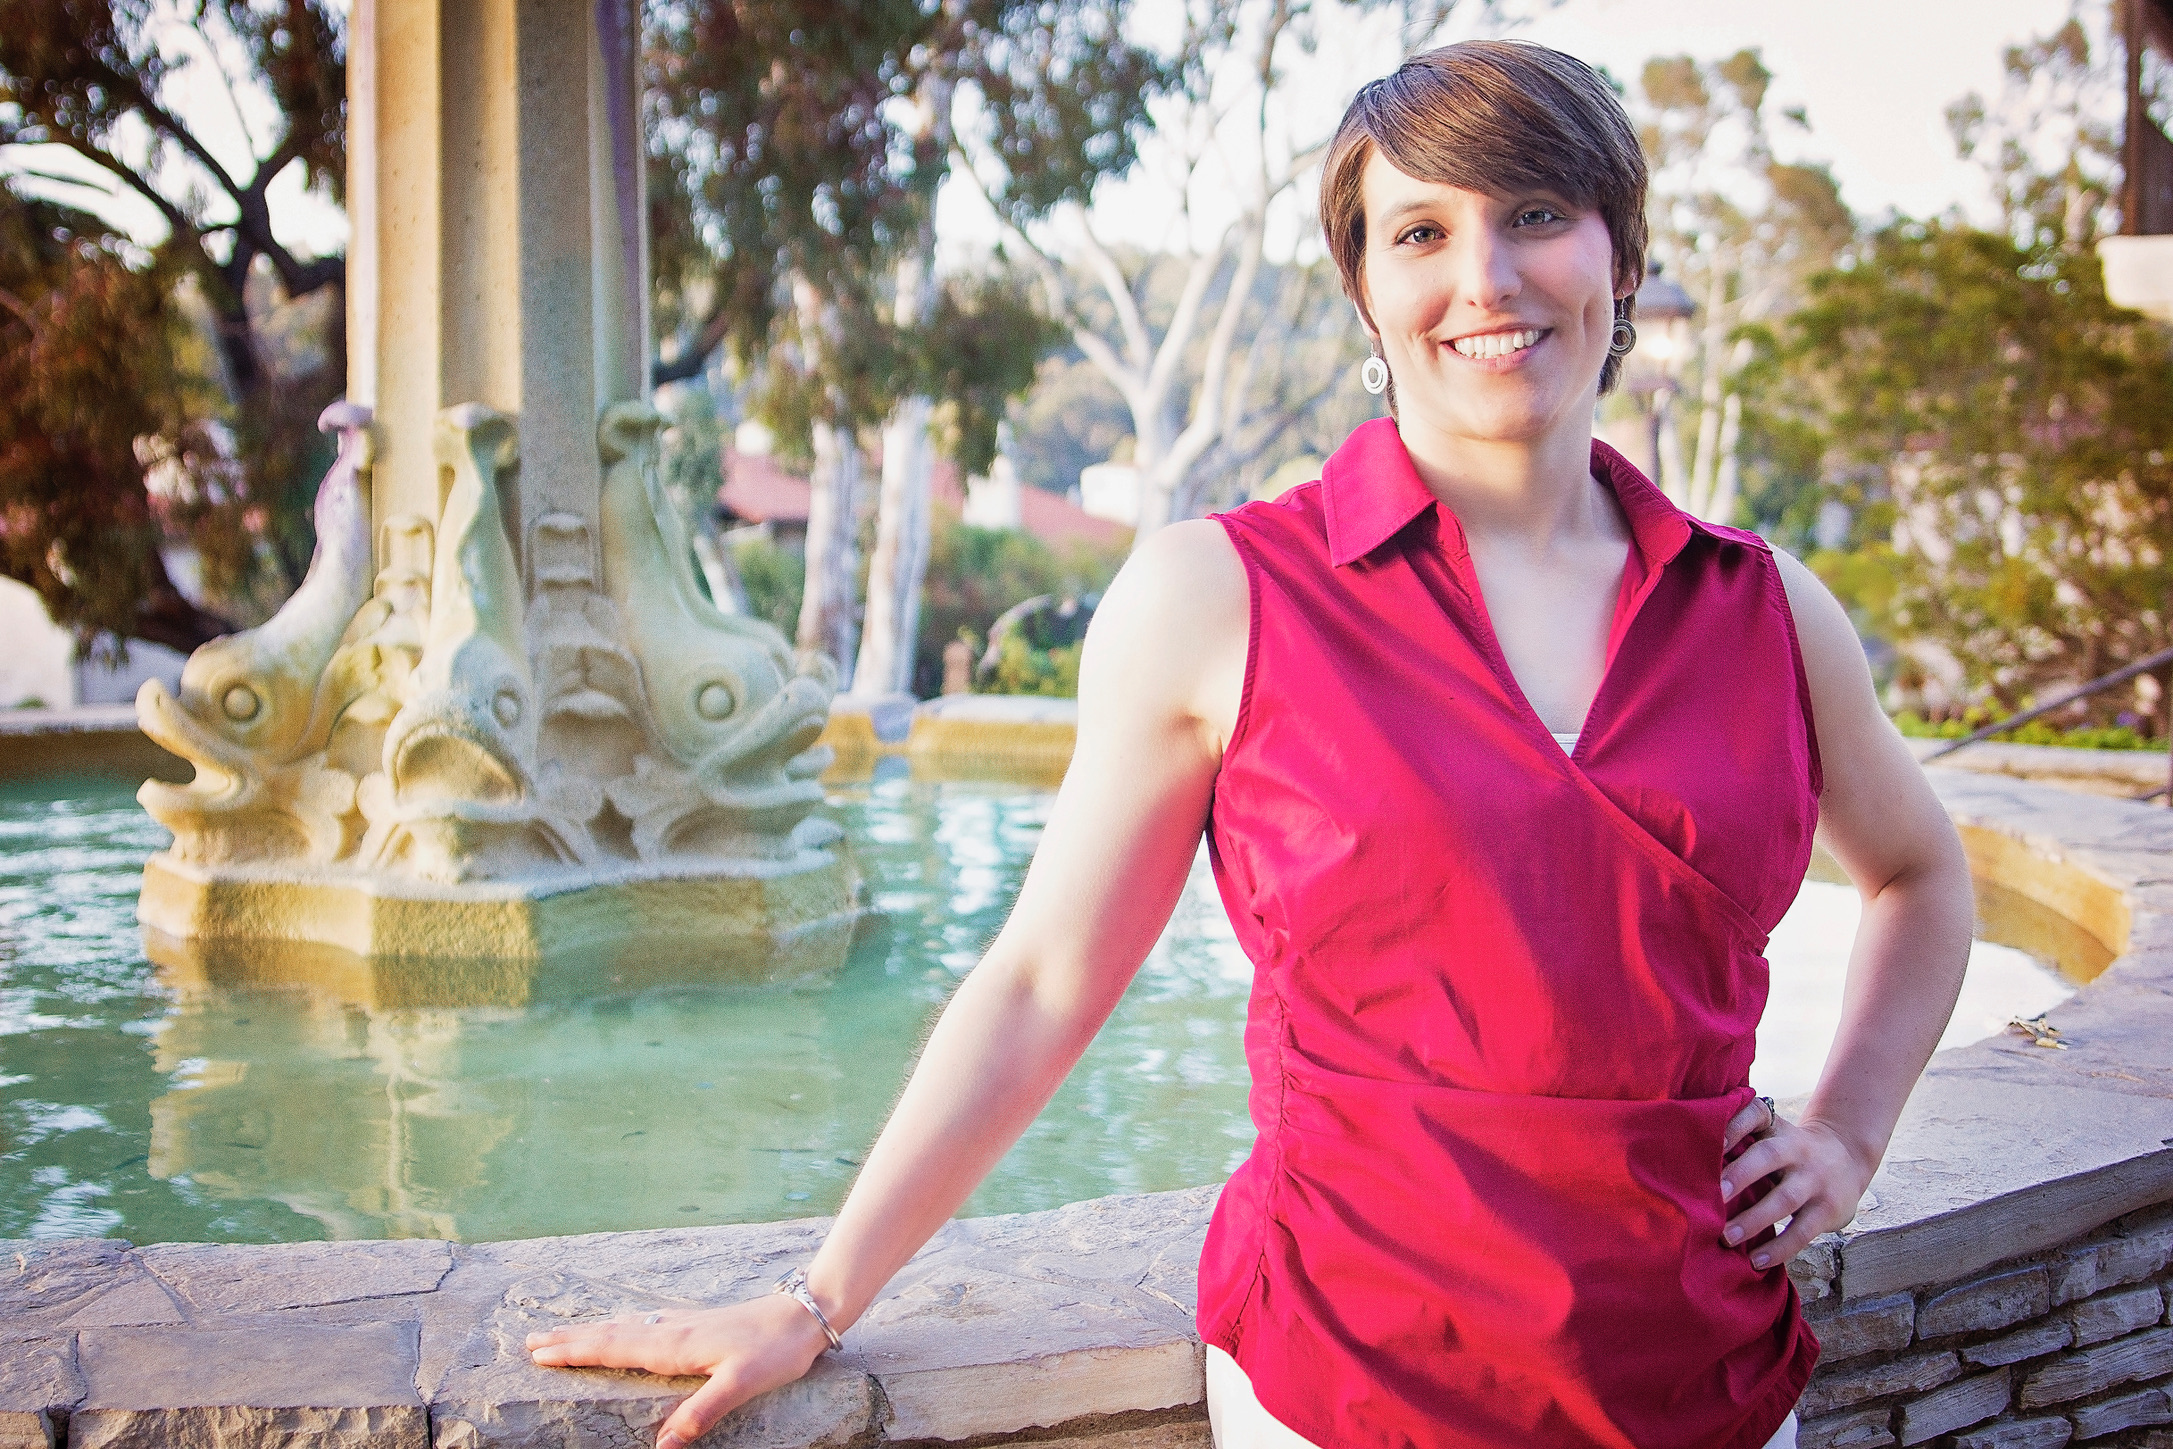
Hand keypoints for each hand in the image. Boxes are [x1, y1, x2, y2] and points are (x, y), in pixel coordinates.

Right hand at [526, 1293, 830, 1447]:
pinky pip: (644, 1326)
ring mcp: (683, 1325)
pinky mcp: (697, 1325)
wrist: (804, 1314)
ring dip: (590, 1332)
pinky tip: (623, 1330)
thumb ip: (702, 1413)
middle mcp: (672, 1331)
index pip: (613, 1348)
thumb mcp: (741, 1384)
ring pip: (625, 1328)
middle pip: (610, 1334)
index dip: (575, 1352)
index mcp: (674, 1346)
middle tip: (530, 1342)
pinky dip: (620, 1328)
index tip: (539, 1353)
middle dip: (570, 1340)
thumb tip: (663, 1446)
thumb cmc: (775, 1350)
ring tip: (560, 1334)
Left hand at [1718, 1098, 1875, 1271]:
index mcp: (1777, 1128)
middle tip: (1712, 1196)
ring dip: (1753, 1220)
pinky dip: (1779, 1248)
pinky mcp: (1828, 1209)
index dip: (1735, 1124)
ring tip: (1726, 1238)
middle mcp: (1797, 1149)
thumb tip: (1686, 1164)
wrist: (1848, 1159)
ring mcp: (1815, 1179)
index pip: (1757, 1113)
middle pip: (1767, 1156)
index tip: (1713, 1142)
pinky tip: (1756, 1261)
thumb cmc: (1789, 1151)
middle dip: (1739, 1175)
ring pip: (1784, 1199)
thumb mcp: (1773, 1135)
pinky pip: (1802, 1230)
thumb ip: (1741, 1141)